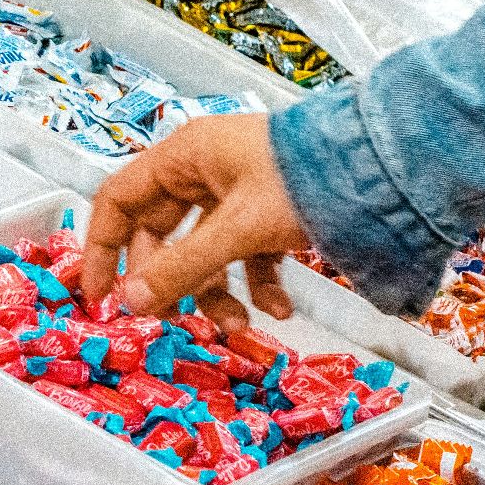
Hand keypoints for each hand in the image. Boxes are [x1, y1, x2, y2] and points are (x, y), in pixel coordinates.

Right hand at [81, 113, 309, 332]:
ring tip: (237, 326)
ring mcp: (237, 192)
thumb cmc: (304, 178)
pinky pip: (246, 255)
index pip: (118, 201)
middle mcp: (203, 172)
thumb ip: (183, 268)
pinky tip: (278, 308)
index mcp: (182, 158)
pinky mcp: (269, 212)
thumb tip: (132, 302)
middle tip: (171, 319)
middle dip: (171, 282)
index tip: (100, 294)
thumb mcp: (237, 227)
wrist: (384, 165)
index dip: (101, 248)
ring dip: (216, 293)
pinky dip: (257, 284)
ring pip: (205, 252)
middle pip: (161, 235)